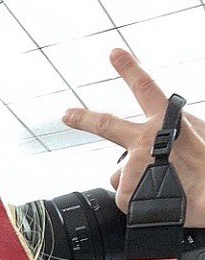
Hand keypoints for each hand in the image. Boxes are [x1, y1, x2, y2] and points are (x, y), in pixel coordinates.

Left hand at [62, 48, 204, 226]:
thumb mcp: (196, 135)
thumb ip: (172, 130)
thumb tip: (159, 140)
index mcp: (166, 120)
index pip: (145, 87)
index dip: (129, 69)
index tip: (115, 55)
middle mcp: (145, 137)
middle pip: (106, 125)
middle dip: (83, 119)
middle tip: (67, 114)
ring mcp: (133, 162)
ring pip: (121, 175)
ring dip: (135, 184)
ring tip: (160, 189)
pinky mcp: (127, 187)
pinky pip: (126, 198)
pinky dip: (137, 204)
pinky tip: (156, 201)